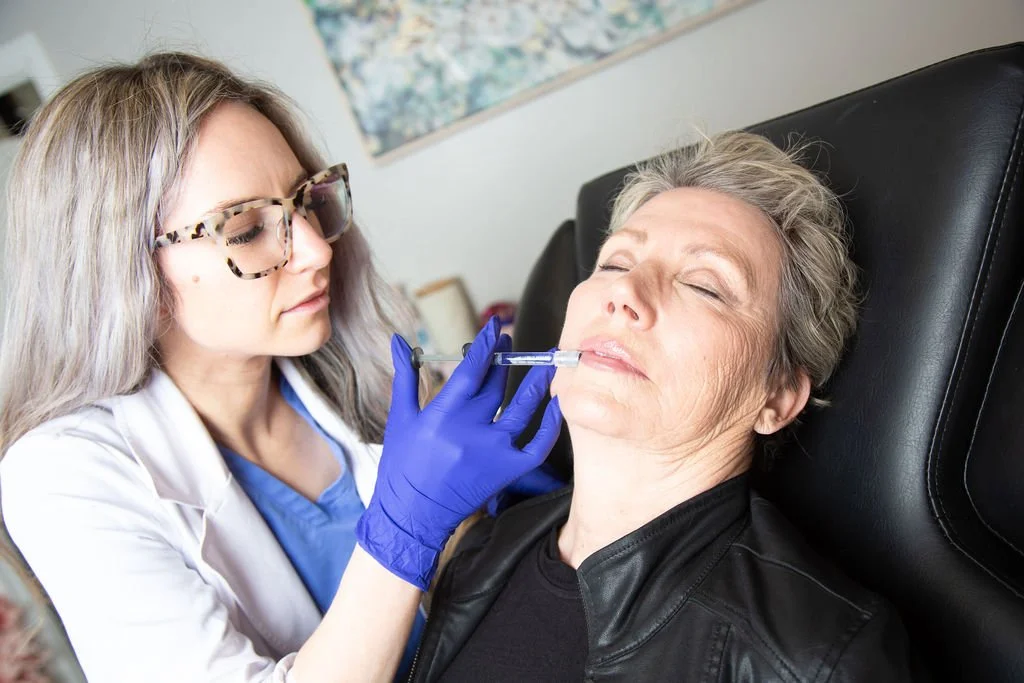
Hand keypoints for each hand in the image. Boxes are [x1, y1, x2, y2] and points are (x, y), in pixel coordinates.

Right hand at [355, 317, 563, 589]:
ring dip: (537, 384)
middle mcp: (470, 429)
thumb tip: (399, 340)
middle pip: (496, 385)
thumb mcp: (400, 418)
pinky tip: (557, 406)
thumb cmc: (402, 465)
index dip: (485, 345)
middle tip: (509, 342)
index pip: (471, 369)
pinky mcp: (507, 471)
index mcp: (442, 413)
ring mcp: (493, 451)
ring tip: (546, 365)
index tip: (494, 327)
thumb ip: (405, 376)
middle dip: (504, 360)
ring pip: (523, 409)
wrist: (411, 515)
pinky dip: (550, 426)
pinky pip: (536, 446)